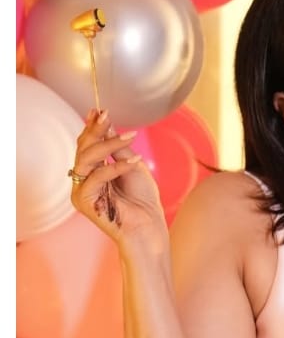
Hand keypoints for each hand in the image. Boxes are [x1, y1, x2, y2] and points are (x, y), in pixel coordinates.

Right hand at [69, 108, 166, 244]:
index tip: (99, 110)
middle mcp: (83, 180)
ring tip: (130, 137)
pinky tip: (134, 161)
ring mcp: (81, 190)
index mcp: (93, 172)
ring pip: (86, 159)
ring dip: (108, 144)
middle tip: (107, 115)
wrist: (148, 226)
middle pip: (83, 149)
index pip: (87, 145)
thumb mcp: (133, 165)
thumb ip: (117, 148)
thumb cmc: (142, 199)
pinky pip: (97, 176)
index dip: (92, 127)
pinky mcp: (84, 200)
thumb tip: (107, 125)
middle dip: (95, 130)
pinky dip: (116, 167)